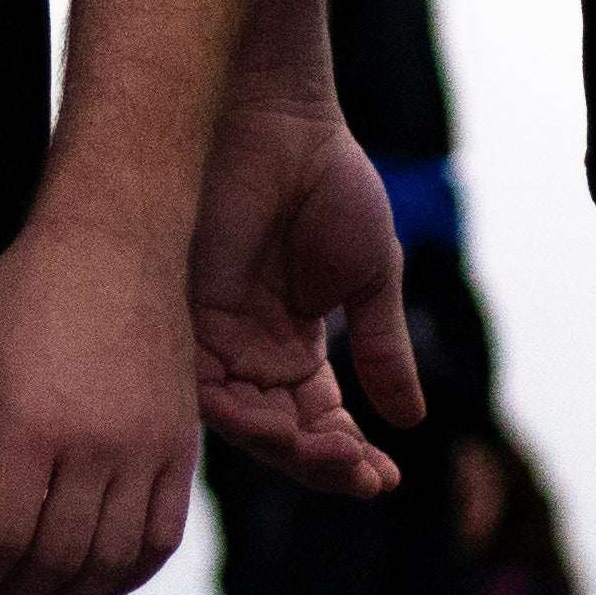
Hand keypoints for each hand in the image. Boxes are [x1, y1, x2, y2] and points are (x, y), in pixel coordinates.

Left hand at [0, 211, 198, 594]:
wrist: (116, 235)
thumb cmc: (35, 286)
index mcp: (36, 425)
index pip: (1, 539)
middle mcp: (98, 445)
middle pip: (55, 557)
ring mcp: (148, 446)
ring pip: (112, 559)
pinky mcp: (181, 443)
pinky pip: (163, 534)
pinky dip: (133, 573)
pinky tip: (103, 583)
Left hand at [190, 91, 421, 493]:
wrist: (275, 116)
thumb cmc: (325, 176)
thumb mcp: (371, 270)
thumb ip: (382, 345)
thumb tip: (411, 420)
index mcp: (292, 345)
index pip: (318, 423)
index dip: (350, 456)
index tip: (387, 478)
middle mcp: (249, 353)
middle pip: (281, 436)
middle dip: (323, 464)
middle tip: (363, 474)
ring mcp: (215, 339)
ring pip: (246, 426)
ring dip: (291, 452)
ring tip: (337, 458)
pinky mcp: (184, 320)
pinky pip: (204, 392)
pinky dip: (244, 419)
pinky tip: (284, 430)